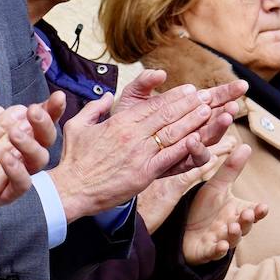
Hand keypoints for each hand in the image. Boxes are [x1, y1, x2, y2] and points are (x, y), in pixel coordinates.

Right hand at [50, 71, 232, 221]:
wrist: (71, 189)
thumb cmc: (73, 159)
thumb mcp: (77, 125)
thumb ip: (95, 108)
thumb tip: (106, 97)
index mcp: (119, 122)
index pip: (152, 105)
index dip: (173, 96)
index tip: (189, 90)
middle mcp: (132, 135)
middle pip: (166, 115)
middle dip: (189, 104)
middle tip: (206, 95)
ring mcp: (139, 154)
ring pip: (172, 133)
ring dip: (192, 121)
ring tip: (209, 111)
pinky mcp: (144, 174)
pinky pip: (170, 158)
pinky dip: (186, 148)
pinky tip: (200, 140)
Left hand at [180, 143, 267, 264]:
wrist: (183, 228)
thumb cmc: (204, 207)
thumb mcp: (216, 186)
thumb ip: (231, 169)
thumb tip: (247, 145)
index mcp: (237, 212)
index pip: (253, 212)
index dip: (259, 211)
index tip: (264, 207)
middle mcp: (232, 227)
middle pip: (244, 226)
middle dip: (247, 221)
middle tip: (248, 214)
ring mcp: (221, 240)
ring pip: (231, 240)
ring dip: (234, 235)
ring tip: (233, 226)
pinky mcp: (206, 252)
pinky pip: (214, 253)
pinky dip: (218, 250)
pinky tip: (220, 246)